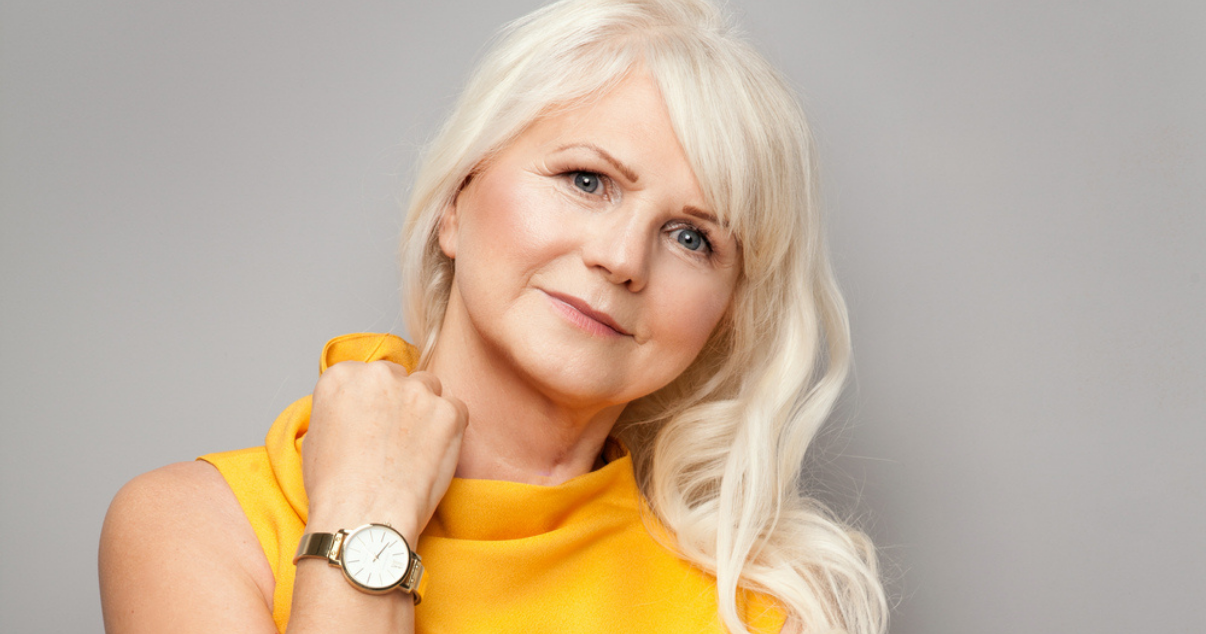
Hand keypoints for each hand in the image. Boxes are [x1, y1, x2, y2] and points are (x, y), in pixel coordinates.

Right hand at [301, 361, 467, 542]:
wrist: (364, 518)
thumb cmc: (336, 489)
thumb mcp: (316, 437)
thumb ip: (341, 408)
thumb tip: (357, 409)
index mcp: (342, 377)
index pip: (368, 374)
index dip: (375, 401)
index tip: (376, 421)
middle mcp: (380, 375)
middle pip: (401, 377)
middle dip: (401, 402)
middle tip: (397, 439)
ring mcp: (417, 391)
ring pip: (430, 389)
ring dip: (427, 411)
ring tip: (415, 450)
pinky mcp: (448, 411)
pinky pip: (457, 410)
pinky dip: (450, 430)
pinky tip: (433, 456)